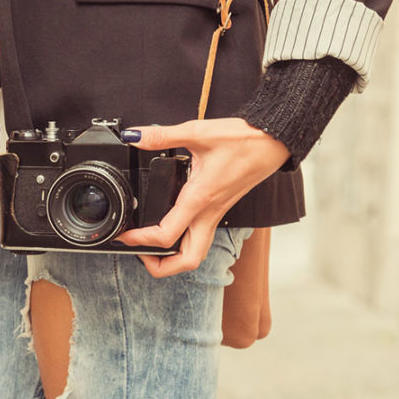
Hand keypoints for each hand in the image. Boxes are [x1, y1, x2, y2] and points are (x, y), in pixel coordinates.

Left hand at [116, 118, 289, 277]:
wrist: (274, 141)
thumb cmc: (244, 140)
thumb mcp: (198, 132)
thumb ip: (163, 135)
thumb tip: (134, 136)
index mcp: (199, 199)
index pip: (166, 235)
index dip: (140, 241)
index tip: (123, 236)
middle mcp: (208, 214)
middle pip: (187, 260)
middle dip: (160, 266)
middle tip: (139, 252)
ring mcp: (216, 215)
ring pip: (196, 253)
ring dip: (173, 260)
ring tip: (151, 247)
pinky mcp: (220, 210)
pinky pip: (201, 238)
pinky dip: (183, 243)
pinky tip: (171, 226)